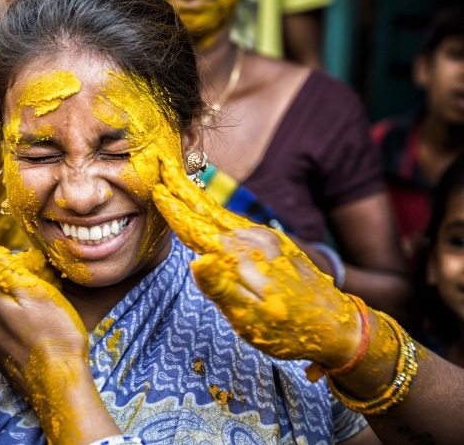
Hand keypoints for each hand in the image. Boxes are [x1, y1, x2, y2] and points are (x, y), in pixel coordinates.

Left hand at [0, 235, 103, 443]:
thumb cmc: (54, 336)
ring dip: (28, 315)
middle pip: (6, 294)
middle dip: (26, 295)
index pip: (5, 273)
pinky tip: (43, 341)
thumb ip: (5, 268)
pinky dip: (27, 333)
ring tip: (49, 327)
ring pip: (10, 313)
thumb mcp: (35, 292)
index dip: (30, 277)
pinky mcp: (1, 358)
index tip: (46, 291)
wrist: (60, 386)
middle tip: (50, 310)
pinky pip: (13, 333)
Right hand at [152, 157, 359, 368]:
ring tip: (180, 181)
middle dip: (184, 188)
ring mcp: (264, 238)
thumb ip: (221, 288)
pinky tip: (212, 211)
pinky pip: (235, 219)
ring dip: (198, 196)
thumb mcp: (250, 318)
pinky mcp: (273, 243)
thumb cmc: (288, 329)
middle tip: (165, 163)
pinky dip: (216, 209)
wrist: (338, 325)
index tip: (155, 188)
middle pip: (208, 210)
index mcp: (240, 256)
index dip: (174, 211)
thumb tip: (195, 261)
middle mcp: (252, 239)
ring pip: (221, 212)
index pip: (197, 229)